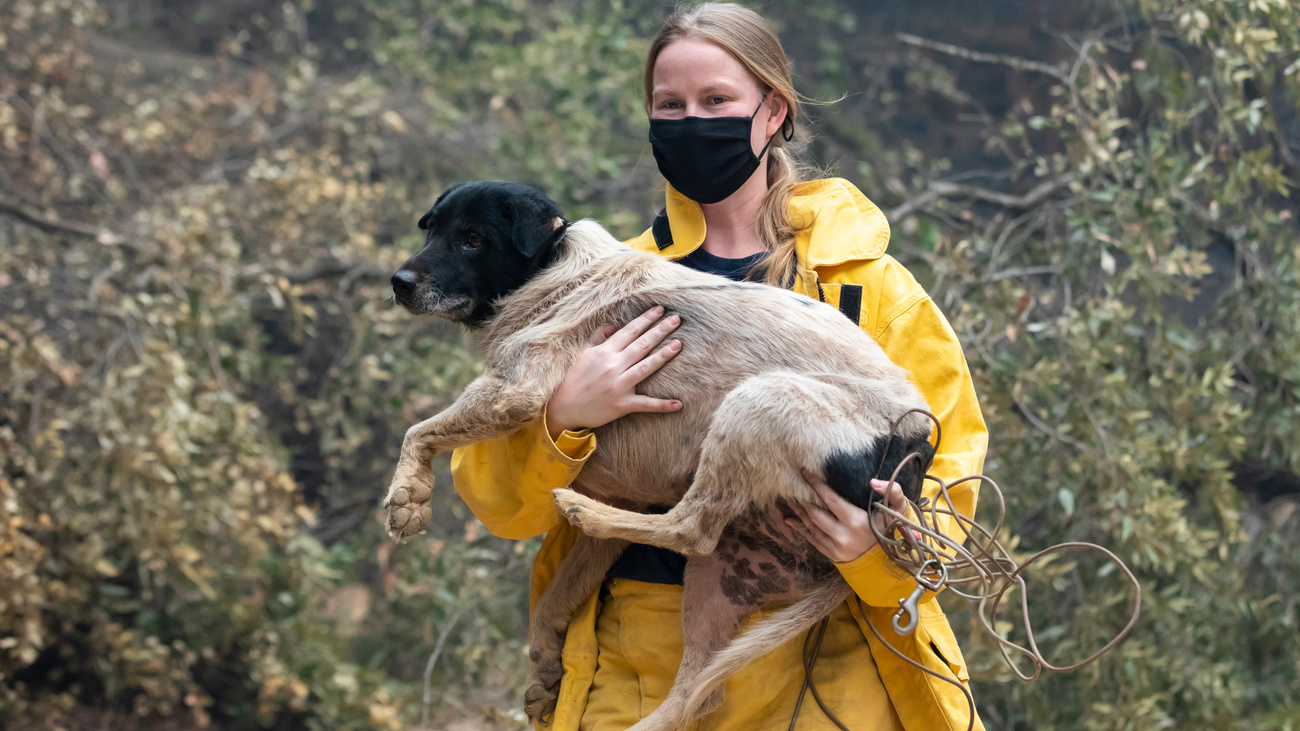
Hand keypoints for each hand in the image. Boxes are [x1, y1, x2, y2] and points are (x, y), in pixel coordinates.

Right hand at [546, 306, 682, 438]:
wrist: (563, 407)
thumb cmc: (573, 378)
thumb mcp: (583, 353)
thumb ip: (599, 337)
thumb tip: (613, 324)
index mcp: (604, 352)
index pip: (629, 331)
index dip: (645, 319)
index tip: (659, 310)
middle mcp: (614, 366)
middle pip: (642, 345)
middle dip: (660, 331)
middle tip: (676, 320)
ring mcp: (619, 386)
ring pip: (646, 367)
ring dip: (664, 355)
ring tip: (678, 344)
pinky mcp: (622, 405)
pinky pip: (645, 404)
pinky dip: (662, 405)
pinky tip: (678, 404)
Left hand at [782, 470, 915, 562]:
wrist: (888, 563)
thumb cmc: (891, 531)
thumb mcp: (897, 510)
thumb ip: (892, 491)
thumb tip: (873, 481)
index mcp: (856, 521)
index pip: (830, 499)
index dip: (816, 485)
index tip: (805, 472)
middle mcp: (842, 535)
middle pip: (815, 514)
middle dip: (801, 500)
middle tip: (790, 486)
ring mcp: (835, 547)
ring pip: (810, 527)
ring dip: (798, 513)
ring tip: (788, 500)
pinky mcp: (832, 556)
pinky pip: (812, 540)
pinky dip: (800, 529)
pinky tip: (790, 520)